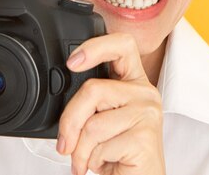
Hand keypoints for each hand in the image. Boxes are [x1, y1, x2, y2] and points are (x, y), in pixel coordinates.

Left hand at [57, 33, 164, 174]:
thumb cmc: (118, 154)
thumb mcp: (100, 120)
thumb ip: (89, 102)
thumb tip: (60, 98)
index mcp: (134, 82)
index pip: (122, 45)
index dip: (95, 46)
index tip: (72, 62)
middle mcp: (145, 93)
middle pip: (93, 89)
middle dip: (69, 120)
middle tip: (65, 143)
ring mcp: (147, 114)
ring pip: (92, 124)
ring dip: (80, 150)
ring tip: (87, 159)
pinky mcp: (145, 137)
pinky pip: (101, 145)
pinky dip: (92, 161)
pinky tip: (104, 164)